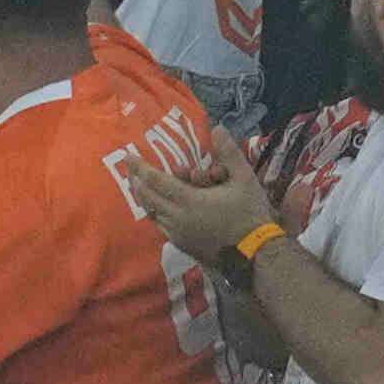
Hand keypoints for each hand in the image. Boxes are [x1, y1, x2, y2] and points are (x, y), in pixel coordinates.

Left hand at [110, 130, 281, 256]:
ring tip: (140, 187)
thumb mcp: (244, 178)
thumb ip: (229, 153)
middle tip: (130, 170)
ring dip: (145, 198)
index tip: (128, 157)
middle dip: (137, 182)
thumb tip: (217, 128)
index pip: (157, 182)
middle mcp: (177, 219)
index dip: (141, 168)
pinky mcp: (183, 246)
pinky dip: (156, 213)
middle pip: (148, 198)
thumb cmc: (249, 214)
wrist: (255, 254)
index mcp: (189, 201)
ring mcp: (178, 235)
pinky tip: (159, 208)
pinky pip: (162, 226)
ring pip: (153, 214)